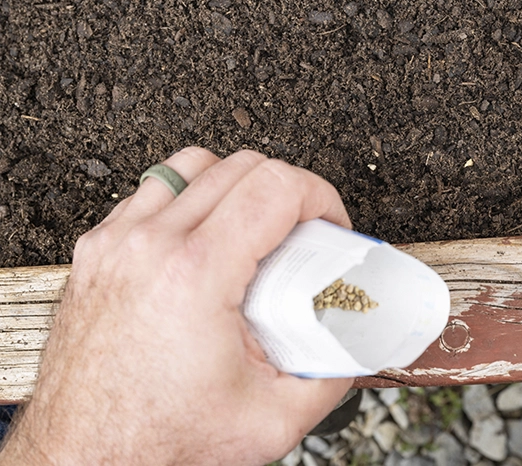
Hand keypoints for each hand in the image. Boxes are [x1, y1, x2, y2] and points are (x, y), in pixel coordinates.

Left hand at [0, 147, 353, 464]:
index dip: (321, 197)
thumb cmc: (154, 440)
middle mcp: (149, 247)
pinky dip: (191, 199)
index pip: (276, 187)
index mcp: (195, 275)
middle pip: (241, 166)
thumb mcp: (272, 419)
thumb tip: (357, 341)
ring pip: (193, 165)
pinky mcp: (98, 251)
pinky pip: (153, 191)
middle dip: (289, 192)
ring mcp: (116, 244)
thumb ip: (332, 374)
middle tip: (303, 236)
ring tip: (255, 229)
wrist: (85, 458)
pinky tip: (205, 237)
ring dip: (238, 186)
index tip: (330, 226)